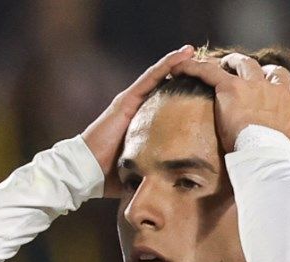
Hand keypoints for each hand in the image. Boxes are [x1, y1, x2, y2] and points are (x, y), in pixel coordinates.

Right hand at [82, 46, 196, 194]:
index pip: (167, 103)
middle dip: (182, 75)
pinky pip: (150, 78)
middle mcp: (137, 108)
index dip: (184, 93)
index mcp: (142, 123)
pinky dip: (167, 64)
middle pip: (164, 86)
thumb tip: (180, 182)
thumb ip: (159, 169)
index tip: (204, 87)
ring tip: (193, 51)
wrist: (86, 172)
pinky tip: (182, 55)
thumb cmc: (111, 176)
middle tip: (204, 65)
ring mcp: (131, 101)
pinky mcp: (127, 100)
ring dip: (177, 62)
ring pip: (158, 76)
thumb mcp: (143, 169)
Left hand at [169, 53, 289, 179]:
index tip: (286, 96)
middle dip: (265, 73)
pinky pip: (210, 72)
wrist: (267, 160)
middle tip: (254, 78)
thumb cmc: (286, 163)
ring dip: (236, 63)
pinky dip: (195, 68)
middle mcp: (279, 92)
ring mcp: (255, 87)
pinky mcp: (232, 88)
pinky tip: (181, 68)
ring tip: (226, 65)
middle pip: (275, 73)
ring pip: (246, 64)